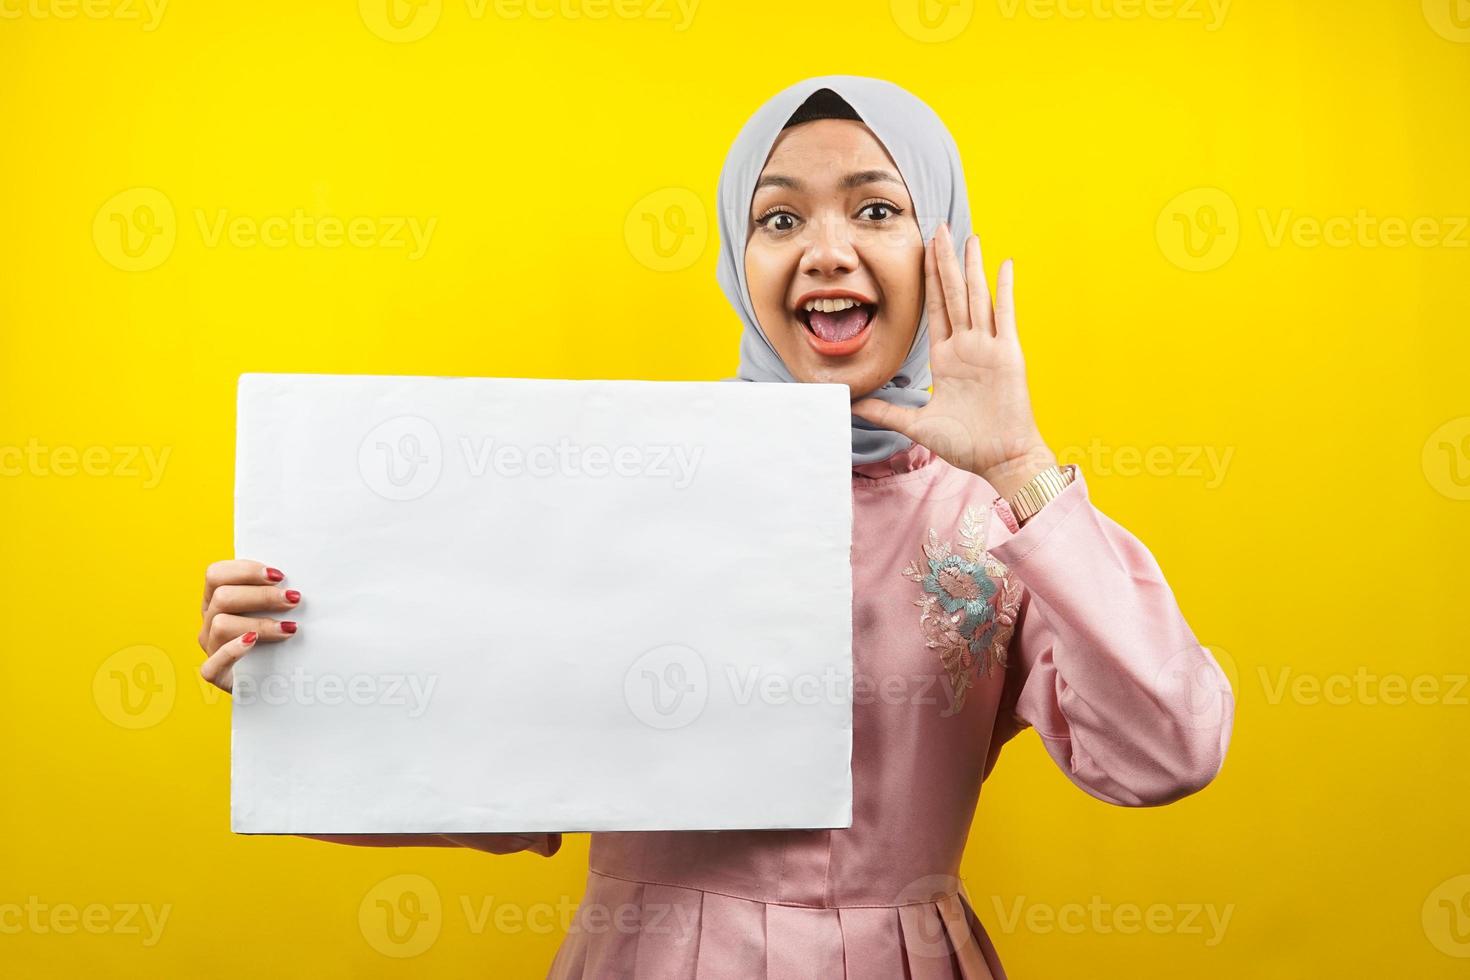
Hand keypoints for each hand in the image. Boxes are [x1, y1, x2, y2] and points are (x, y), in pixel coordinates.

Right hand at [197, 559, 300, 691]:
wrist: (279, 676)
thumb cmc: (280, 635)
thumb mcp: (276, 609)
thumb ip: (276, 591)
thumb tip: (296, 580)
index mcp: (217, 599)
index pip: (216, 574)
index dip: (245, 571)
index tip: (279, 575)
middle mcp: (210, 620)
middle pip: (222, 597)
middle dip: (262, 595)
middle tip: (293, 599)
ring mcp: (210, 647)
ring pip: (220, 624)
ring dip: (259, 623)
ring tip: (290, 627)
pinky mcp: (215, 674)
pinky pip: (213, 663)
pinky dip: (233, 650)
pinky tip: (254, 642)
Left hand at [851, 222, 1056, 499]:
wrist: (1000, 461)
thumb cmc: (966, 445)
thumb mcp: (916, 424)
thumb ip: (886, 410)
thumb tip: (851, 404)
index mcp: (947, 359)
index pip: (935, 309)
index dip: (928, 280)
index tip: (921, 251)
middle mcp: (968, 347)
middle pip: (953, 294)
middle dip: (944, 261)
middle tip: (938, 228)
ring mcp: (989, 348)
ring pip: (976, 297)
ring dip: (971, 267)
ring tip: (966, 236)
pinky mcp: (1008, 355)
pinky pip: (1004, 316)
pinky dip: (1004, 290)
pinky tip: (1003, 264)